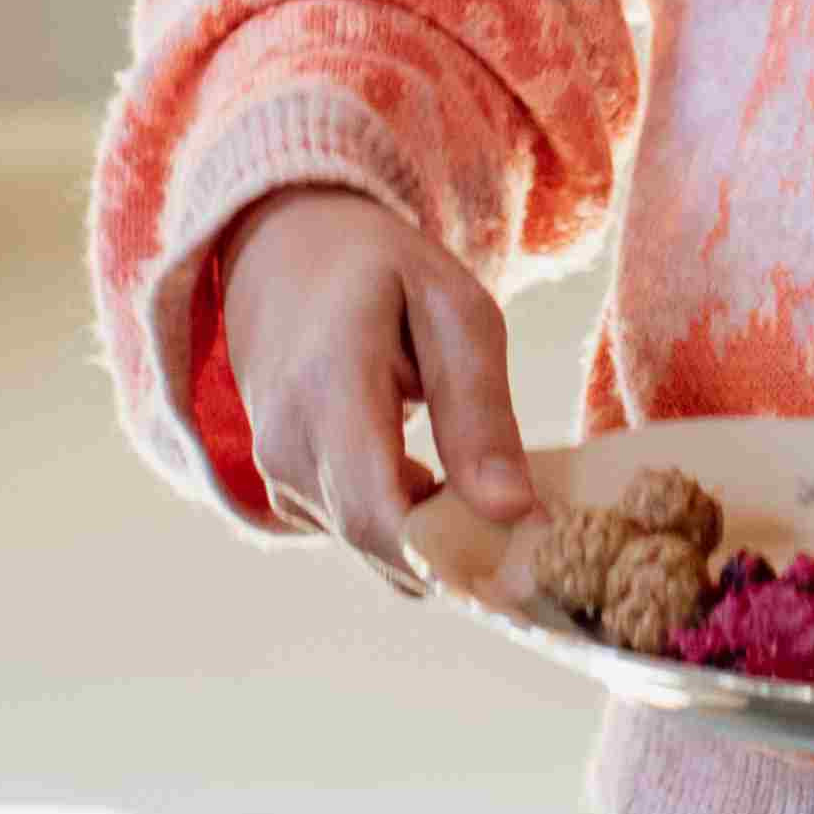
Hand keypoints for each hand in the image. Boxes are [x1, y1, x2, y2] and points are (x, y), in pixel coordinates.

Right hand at [215, 181, 540, 583]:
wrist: (282, 260)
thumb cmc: (381, 275)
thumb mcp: (454, 311)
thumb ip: (480, 412)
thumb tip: (515, 513)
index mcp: (329, 384)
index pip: (381, 513)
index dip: (458, 553)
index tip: (531, 550)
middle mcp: (289, 443)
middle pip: (385, 545)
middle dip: (466, 552)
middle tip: (535, 525)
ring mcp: (279, 475)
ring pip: (379, 552)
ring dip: (442, 541)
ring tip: (487, 486)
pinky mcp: (286, 495)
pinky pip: (363, 540)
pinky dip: (411, 530)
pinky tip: (440, 483)